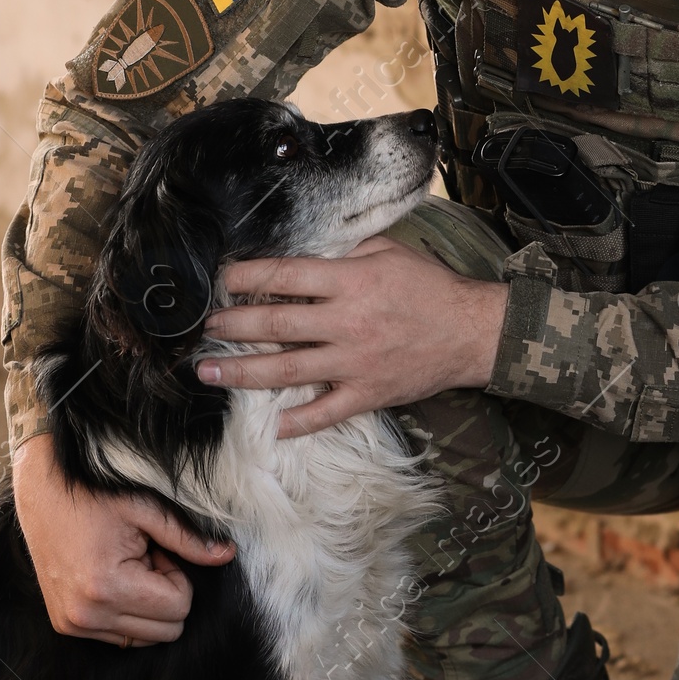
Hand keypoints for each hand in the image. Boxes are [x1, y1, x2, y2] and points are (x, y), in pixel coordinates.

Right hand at [12, 431, 234, 644]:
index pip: (179, 608)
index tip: (157, 550)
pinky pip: (120, 638)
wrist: (42, 490)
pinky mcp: (66, 626)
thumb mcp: (147, 510)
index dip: (178, 576)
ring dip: (146, 606)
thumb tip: (228, 555)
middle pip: (166, 631)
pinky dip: (126, 612)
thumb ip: (189, 539)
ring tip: (127, 567)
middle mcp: (87, 616)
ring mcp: (73, 625)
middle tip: (144, 558)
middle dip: (165, 594)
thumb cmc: (96, 493)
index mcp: (107, 587)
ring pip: (145, 639)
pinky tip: (112, 577)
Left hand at [198, 237, 509, 436]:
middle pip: (276, 324)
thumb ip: (344, 252)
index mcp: (350, 281)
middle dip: (233, 326)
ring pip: (288, 369)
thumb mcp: (387, 252)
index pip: (285, 275)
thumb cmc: (430, 286)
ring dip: (243, 372)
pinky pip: (327, 411)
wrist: (472, 331)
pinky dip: (300, 421)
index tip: (223, 280)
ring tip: (209, 371)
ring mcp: (355, 362)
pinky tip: (274, 427)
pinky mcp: (368, 393)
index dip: (248, 277)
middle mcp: (347, 322)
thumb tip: (304, 255)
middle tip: (206, 328)